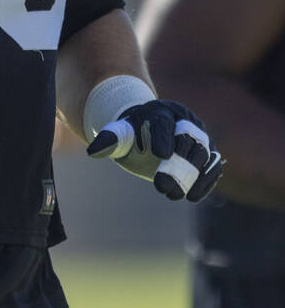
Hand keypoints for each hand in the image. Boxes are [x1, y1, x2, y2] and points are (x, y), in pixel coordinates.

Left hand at [86, 100, 223, 200]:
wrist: (149, 132)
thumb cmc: (132, 133)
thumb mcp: (118, 134)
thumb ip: (108, 140)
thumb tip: (93, 151)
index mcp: (160, 111)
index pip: (164, 123)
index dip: (164, 138)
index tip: (161, 155)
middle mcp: (185, 120)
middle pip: (188, 139)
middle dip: (179, 162)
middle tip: (162, 185)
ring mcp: (199, 135)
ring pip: (205, 152)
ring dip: (195, 174)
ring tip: (178, 194)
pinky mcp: (208, 152)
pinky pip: (213, 165)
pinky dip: (206, 180)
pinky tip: (193, 196)